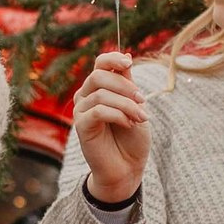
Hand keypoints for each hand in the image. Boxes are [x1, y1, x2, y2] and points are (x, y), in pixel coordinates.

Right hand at [73, 50, 148, 203]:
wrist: (127, 168)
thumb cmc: (132, 138)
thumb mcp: (135, 105)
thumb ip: (128, 83)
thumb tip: (126, 55)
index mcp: (99, 88)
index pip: (100, 63)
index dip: (113, 59)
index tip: (129, 64)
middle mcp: (86, 96)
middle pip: (98, 75)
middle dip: (125, 86)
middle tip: (143, 101)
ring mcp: (81, 111)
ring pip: (101, 94)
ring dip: (126, 105)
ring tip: (140, 118)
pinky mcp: (81, 126)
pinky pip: (98, 110)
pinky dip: (118, 115)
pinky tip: (128, 124)